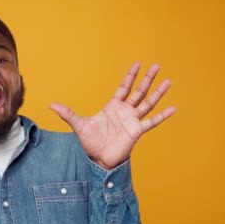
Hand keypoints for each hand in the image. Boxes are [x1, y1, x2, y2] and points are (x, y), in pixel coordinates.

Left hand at [50, 62, 174, 169]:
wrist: (99, 160)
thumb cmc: (91, 143)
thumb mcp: (79, 125)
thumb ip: (68, 113)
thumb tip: (51, 104)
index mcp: (113, 107)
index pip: (124, 87)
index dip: (130, 76)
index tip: (138, 64)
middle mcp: (125, 111)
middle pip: (139, 91)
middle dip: (147, 79)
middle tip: (157, 65)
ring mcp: (133, 121)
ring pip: (148, 103)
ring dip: (158, 93)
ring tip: (168, 81)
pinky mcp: (137, 131)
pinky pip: (152, 122)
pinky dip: (162, 116)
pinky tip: (173, 108)